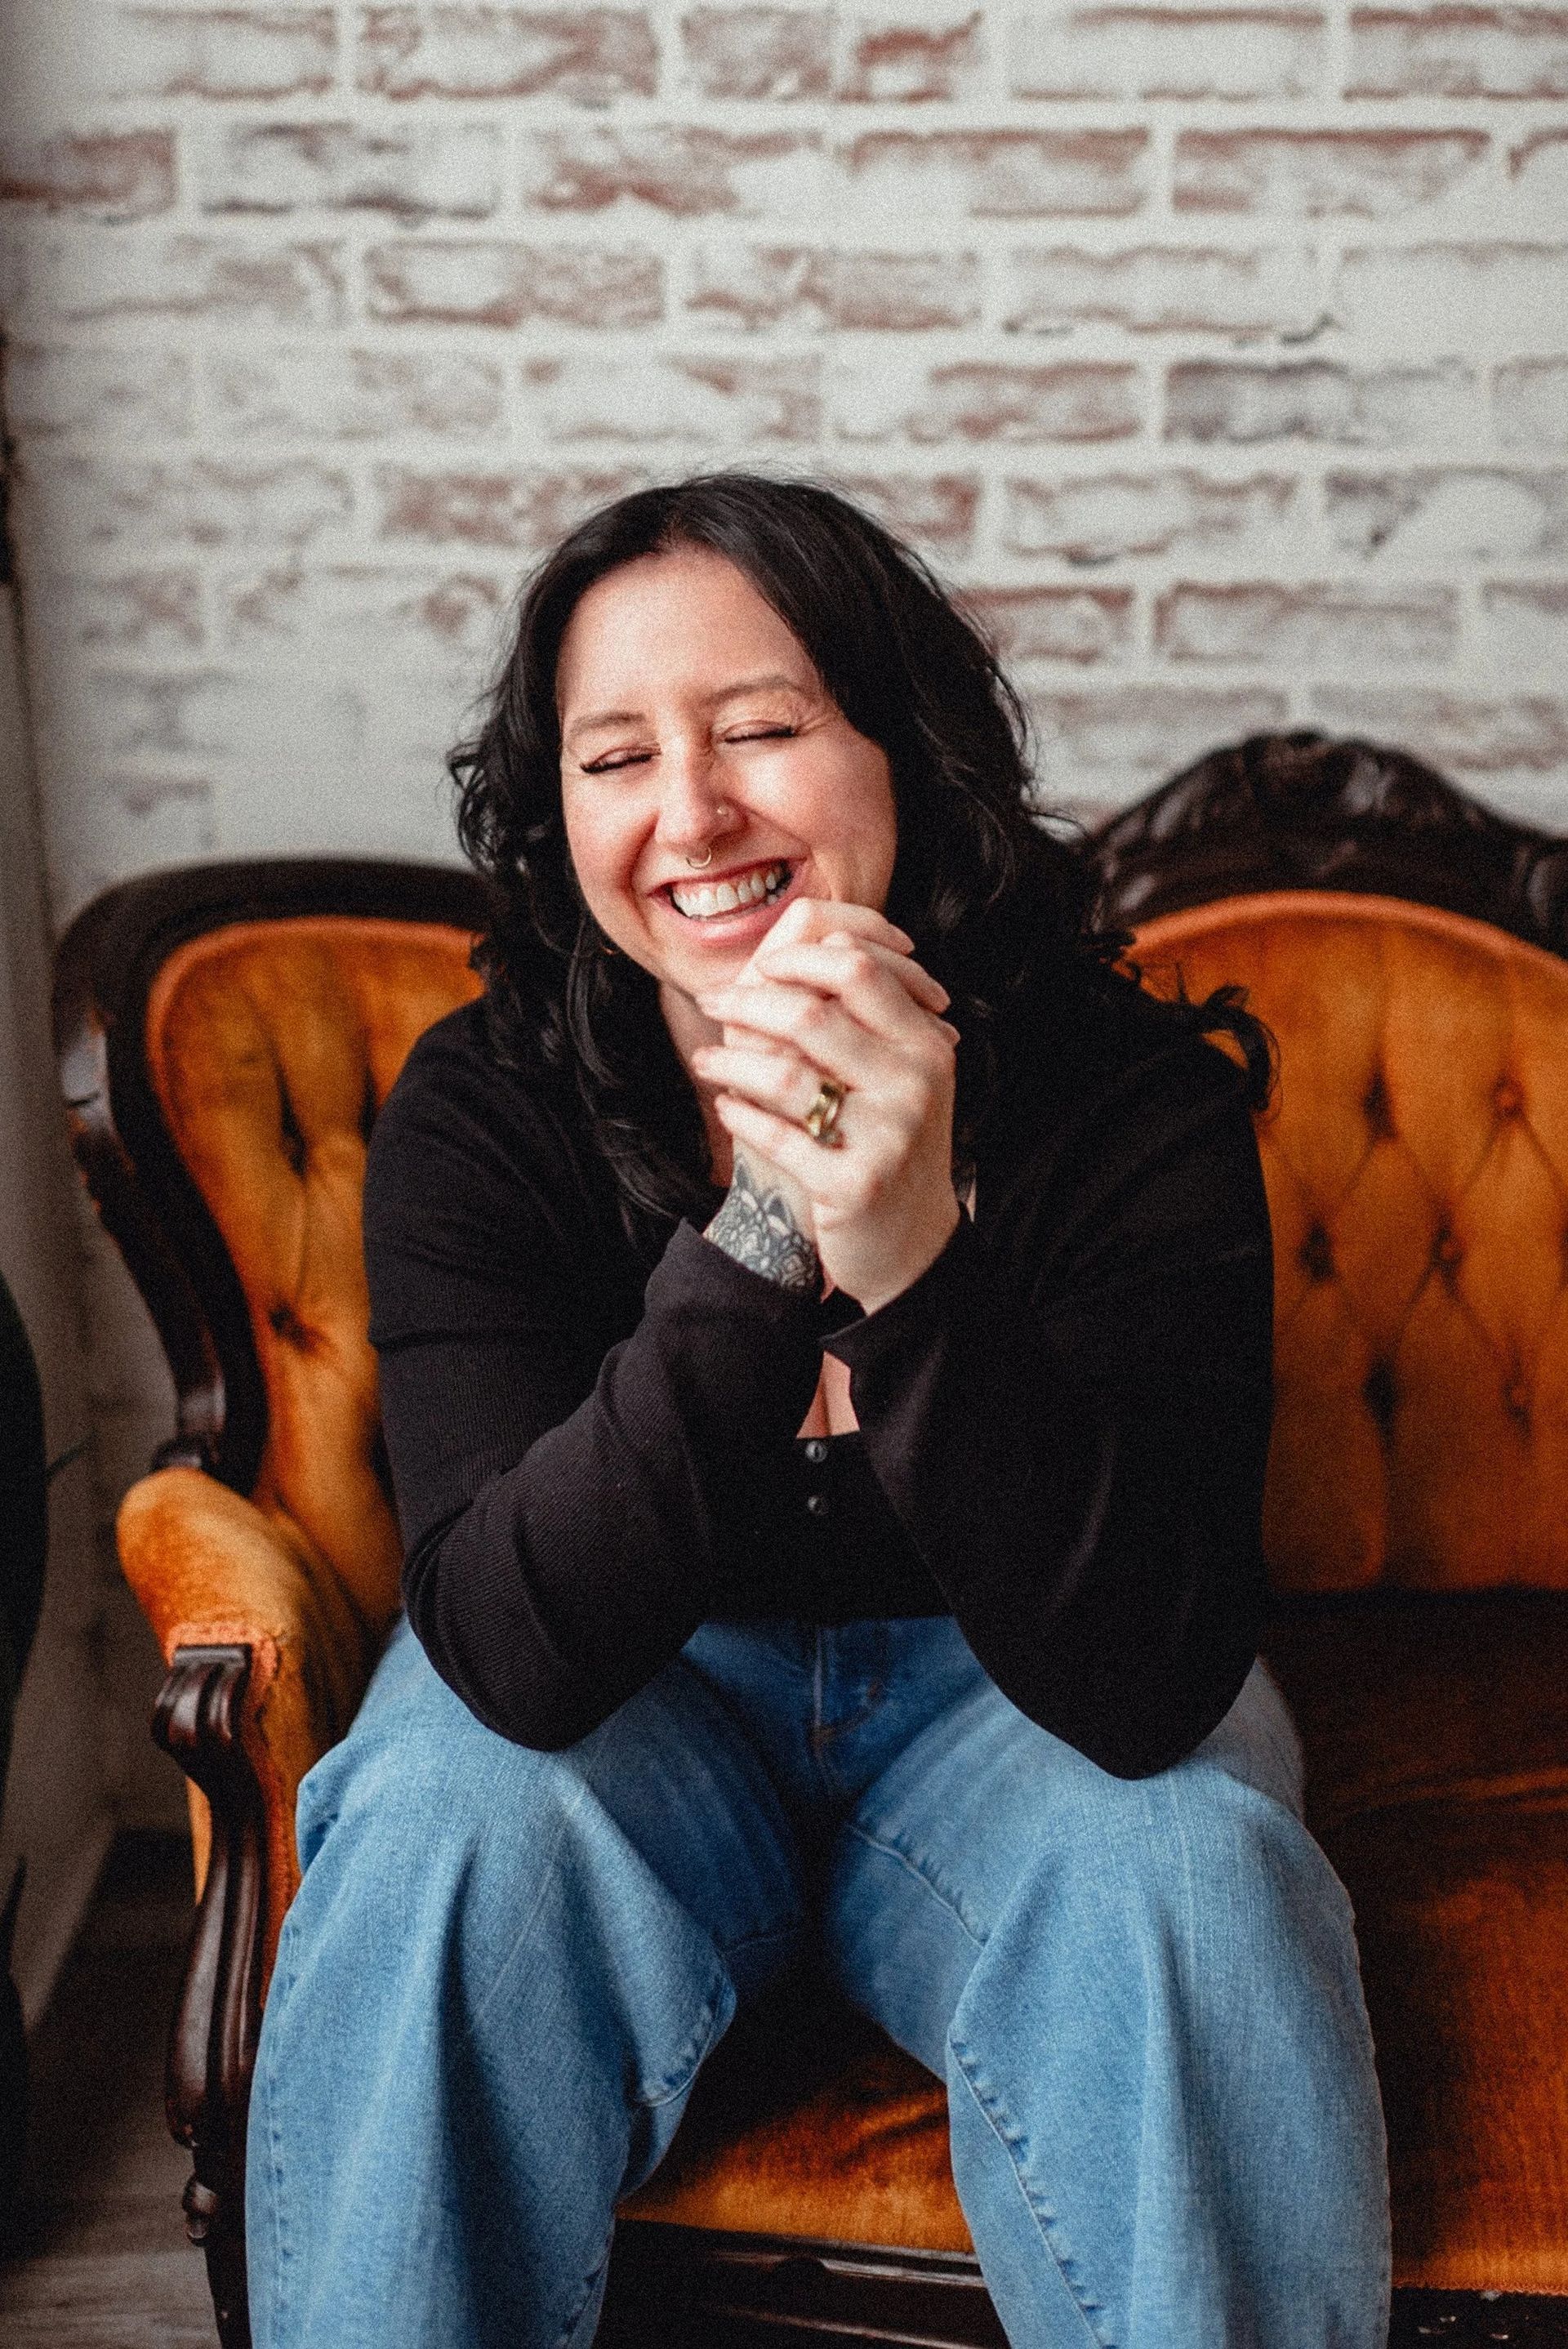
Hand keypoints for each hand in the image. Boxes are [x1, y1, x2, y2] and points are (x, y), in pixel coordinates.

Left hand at [692, 901, 960, 1314]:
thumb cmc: (888, 1142)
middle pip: (812, 1010)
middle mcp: (914, 1081)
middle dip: (747, 1002)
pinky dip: (742, 1117)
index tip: (760, 967)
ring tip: (705, 1062)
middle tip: (712, 1003)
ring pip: (785, 1073)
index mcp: (925, 1043)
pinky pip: (778, 1137)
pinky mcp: (855, 1185)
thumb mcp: (894, 1073)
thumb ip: (862, 1013)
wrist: (913, 1243)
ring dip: (729, 1063)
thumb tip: (807, 938)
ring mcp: (887, 1134)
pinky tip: (726, 1108)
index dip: (799, 956)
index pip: (858, 965)